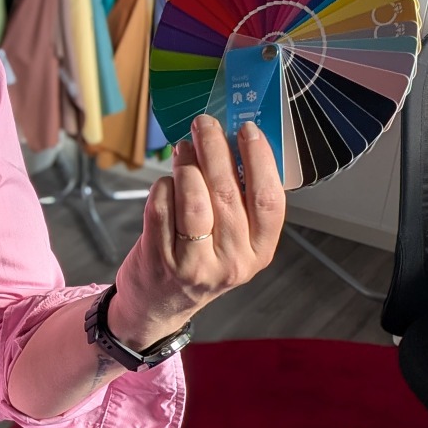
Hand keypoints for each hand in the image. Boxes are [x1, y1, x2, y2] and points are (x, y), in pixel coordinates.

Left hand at [107, 115, 285, 349]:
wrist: (158, 305)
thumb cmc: (200, 260)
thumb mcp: (233, 241)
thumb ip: (240, 202)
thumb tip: (235, 141)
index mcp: (259, 251)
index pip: (269, 201)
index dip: (260, 160)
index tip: (248, 129)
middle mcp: (232, 262)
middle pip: (227, 193)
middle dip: (215, 149)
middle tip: (205, 123)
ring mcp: (194, 264)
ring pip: (193, 200)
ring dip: (186, 165)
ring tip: (183, 148)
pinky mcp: (160, 260)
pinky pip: (160, 209)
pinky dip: (161, 187)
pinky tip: (165, 181)